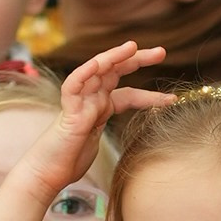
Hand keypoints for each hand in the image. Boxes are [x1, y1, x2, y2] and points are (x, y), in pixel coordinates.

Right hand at [0, 39, 169, 220]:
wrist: (47, 173)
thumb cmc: (69, 162)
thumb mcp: (99, 144)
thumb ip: (110, 133)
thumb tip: (135, 142)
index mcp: (101, 108)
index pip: (129, 93)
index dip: (150, 95)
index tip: (172, 100)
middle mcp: (91, 99)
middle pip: (116, 72)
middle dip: (139, 60)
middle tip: (162, 52)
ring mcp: (79, 102)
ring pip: (96, 70)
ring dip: (115, 57)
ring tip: (134, 47)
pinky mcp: (68, 110)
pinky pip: (75, 84)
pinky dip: (87, 71)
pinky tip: (101, 61)